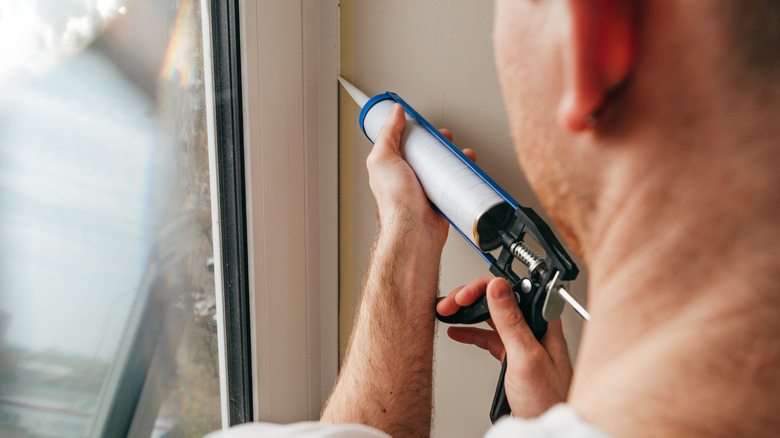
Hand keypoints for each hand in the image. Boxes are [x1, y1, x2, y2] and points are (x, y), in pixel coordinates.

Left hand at [366, 103, 474, 247]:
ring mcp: (425, 188)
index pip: (402, 140)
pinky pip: (453, 183)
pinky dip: (462, 175)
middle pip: (425, 152)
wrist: (415, 232)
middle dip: (438, 142)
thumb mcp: (383, 159)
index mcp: (391, 166)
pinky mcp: (440, 198)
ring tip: (461, 153)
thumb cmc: (396, 203)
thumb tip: (395, 113)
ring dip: (453, 157)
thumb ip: (387, 134)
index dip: (414, 130)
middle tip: (446, 138)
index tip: (425, 124)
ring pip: (441, 166)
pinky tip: (466, 170)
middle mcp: (407, 177)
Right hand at [437, 277, 572, 417]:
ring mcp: (521, 341)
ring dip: (467, 312)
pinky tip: (458, 331)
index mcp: (541, 319)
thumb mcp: (525, 356)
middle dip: (469, 297)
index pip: (508, 289)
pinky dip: (470, 332)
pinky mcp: (512, 356)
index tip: (461, 296)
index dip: (481, 288)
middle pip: (496, 299)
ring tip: (447, 312)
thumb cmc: (549, 399)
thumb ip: (511, 321)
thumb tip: (497, 287)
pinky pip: (488, 337)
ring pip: (490, 317)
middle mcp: (532, 326)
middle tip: (448, 303)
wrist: (548, 427)